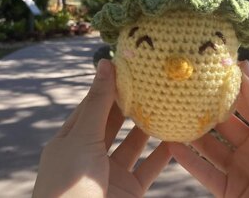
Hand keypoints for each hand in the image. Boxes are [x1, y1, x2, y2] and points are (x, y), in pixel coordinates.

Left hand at [33, 59, 170, 197]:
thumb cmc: (70, 186)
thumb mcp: (82, 139)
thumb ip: (98, 103)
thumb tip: (105, 63)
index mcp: (73, 138)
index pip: (95, 103)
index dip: (112, 84)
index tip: (133, 66)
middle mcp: (92, 152)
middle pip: (116, 120)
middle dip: (134, 102)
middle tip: (156, 81)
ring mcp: (112, 171)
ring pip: (135, 142)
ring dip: (151, 125)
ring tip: (170, 103)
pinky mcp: (130, 188)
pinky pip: (150, 166)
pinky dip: (164, 153)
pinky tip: (178, 136)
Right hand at [168, 61, 248, 197]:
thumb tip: (243, 63)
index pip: (242, 104)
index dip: (225, 89)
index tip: (204, 72)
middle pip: (223, 126)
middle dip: (203, 111)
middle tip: (181, 93)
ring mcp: (240, 170)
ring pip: (210, 148)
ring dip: (191, 135)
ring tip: (171, 116)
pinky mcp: (230, 191)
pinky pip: (205, 173)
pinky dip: (189, 160)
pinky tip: (172, 145)